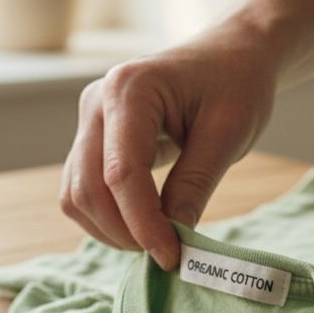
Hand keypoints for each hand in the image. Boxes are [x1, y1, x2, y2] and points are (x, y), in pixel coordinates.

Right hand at [60, 19, 279, 269]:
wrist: (231, 56)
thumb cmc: (237, 84)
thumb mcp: (229, 133)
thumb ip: (196, 184)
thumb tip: (172, 240)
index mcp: (130, 89)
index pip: (122, 173)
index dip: (143, 223)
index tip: (171, 257)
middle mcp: (97, 102)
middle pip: (87, 188)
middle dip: (123, 232)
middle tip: (167, 255)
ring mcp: (89, 120)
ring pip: (76, 194)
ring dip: (110, 230)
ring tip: (157, 243)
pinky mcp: (92, 139)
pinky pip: (82, 189)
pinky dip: (106, 218)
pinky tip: (142, 228)